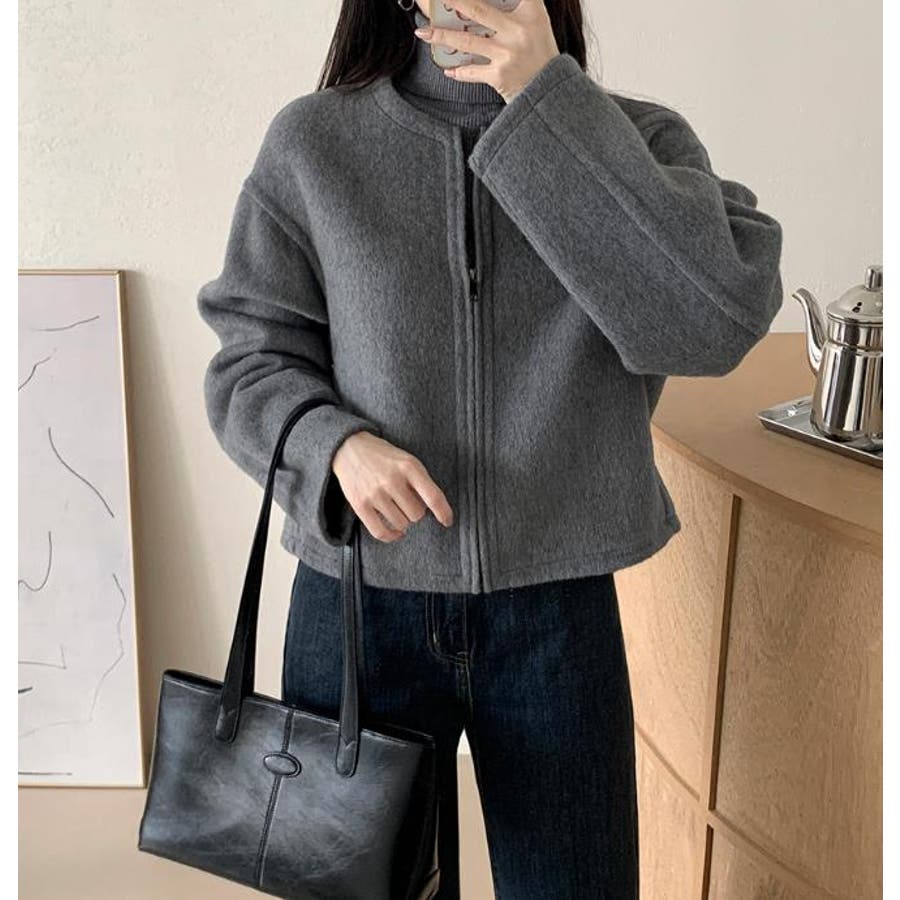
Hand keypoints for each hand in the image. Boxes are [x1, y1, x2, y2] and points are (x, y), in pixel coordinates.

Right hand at [332, 431, 453, 541]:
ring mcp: (375, 493)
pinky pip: (380, 532)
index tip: (447, 521)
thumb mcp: (407, 460)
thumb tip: (434, 509)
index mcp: (409, 467)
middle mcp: (392, 480)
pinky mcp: (360, 505)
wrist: (350, 448)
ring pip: (401, 524)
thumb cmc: (384, 457)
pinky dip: (391, 536)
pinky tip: (396, 532)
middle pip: (417, 514)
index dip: (444, 512)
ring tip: (396, 508)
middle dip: (415, 511)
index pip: (433, 496)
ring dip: (402, 521)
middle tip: (406, 501)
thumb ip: (421, 481)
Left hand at [414, 0, 559, 102]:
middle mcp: (518, 30)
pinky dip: (458, 72)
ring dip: (441, 35)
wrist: (551, 91)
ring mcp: (506, 53)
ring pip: (466, 40)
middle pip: (478, 8)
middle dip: (453, 0)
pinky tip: (448, 70)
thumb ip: (522, 5)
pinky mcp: (498, 76)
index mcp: (531, 12)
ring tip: (423, 32)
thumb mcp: (538, 23)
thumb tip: (491, 4)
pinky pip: (472, 72)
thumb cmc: (541, 55)